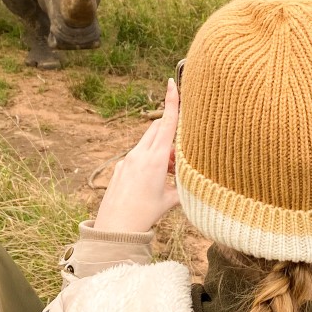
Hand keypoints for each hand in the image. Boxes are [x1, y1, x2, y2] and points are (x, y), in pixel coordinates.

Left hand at [92, 77, 180, 233]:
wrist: (115, 228)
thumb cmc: (145, 215)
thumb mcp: (170, 201)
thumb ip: (184, 186)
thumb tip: (197, 182)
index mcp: (155, 159)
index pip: (167, 123)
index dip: (171, 101)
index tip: (172, 82)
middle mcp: (140, 154)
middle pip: (157, 129)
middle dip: (170, 131)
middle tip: (179, 153)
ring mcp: (127, 159)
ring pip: (148, 143)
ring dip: (161, 150)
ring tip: (169, 174)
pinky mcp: (120, 167)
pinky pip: (138, 155)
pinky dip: (150, 160)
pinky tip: (152, 182)